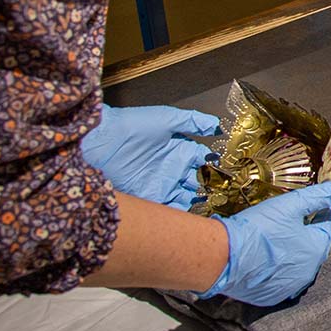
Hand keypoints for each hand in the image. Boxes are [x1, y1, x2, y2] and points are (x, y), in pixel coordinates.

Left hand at [81, 104, 217, 210]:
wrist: (102, 143)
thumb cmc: (132, 126)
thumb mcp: (167, 118)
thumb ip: (193, 121)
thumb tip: (217, 125)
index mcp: (180, 148)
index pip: (205, 160)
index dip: (216, 166)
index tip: (228, 172)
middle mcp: (173, 168)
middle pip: (199, 180)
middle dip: (211, 186)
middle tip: (222, 192)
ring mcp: (163, 184)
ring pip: (188, 196)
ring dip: (199, 200)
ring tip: (209, 204)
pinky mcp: (150, 197)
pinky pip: (170, 208)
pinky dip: (181, 212)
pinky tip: (191, 212)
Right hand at [203, 179, 330, 306]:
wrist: (223, 258)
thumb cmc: (257, 230)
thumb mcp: (291, 205)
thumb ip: (319, 196)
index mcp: (316, 249)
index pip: (326, 227)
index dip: (317, 213)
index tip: (304, 207)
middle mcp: (308, 271)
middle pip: (312, 246)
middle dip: (304, 233)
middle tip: (285, 221)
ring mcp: (290, 287)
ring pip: (297, 264)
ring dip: (290, 251)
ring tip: (272, 238)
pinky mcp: (271, 296)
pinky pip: (280, 279)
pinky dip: (275, 268)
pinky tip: (263, 257)